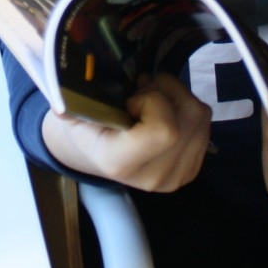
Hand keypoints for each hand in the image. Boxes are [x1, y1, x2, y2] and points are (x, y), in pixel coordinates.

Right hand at [41, 73, 211, 191]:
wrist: (92, 154)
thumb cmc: (84, 124)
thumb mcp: (73, 109)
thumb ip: (72, 100)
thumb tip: (62, 99)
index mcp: (121, 162)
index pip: (165, 130)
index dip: (152, 101)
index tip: (130, 100)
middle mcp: (153, 177)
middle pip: (190, 116)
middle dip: (166, 90)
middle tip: (141, 91)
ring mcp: (176, 177)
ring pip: (201, 116)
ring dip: (178, 96)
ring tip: (151, 100)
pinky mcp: (190, 170)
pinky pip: (205, 124)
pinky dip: (186, 108)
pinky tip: (163, 112)